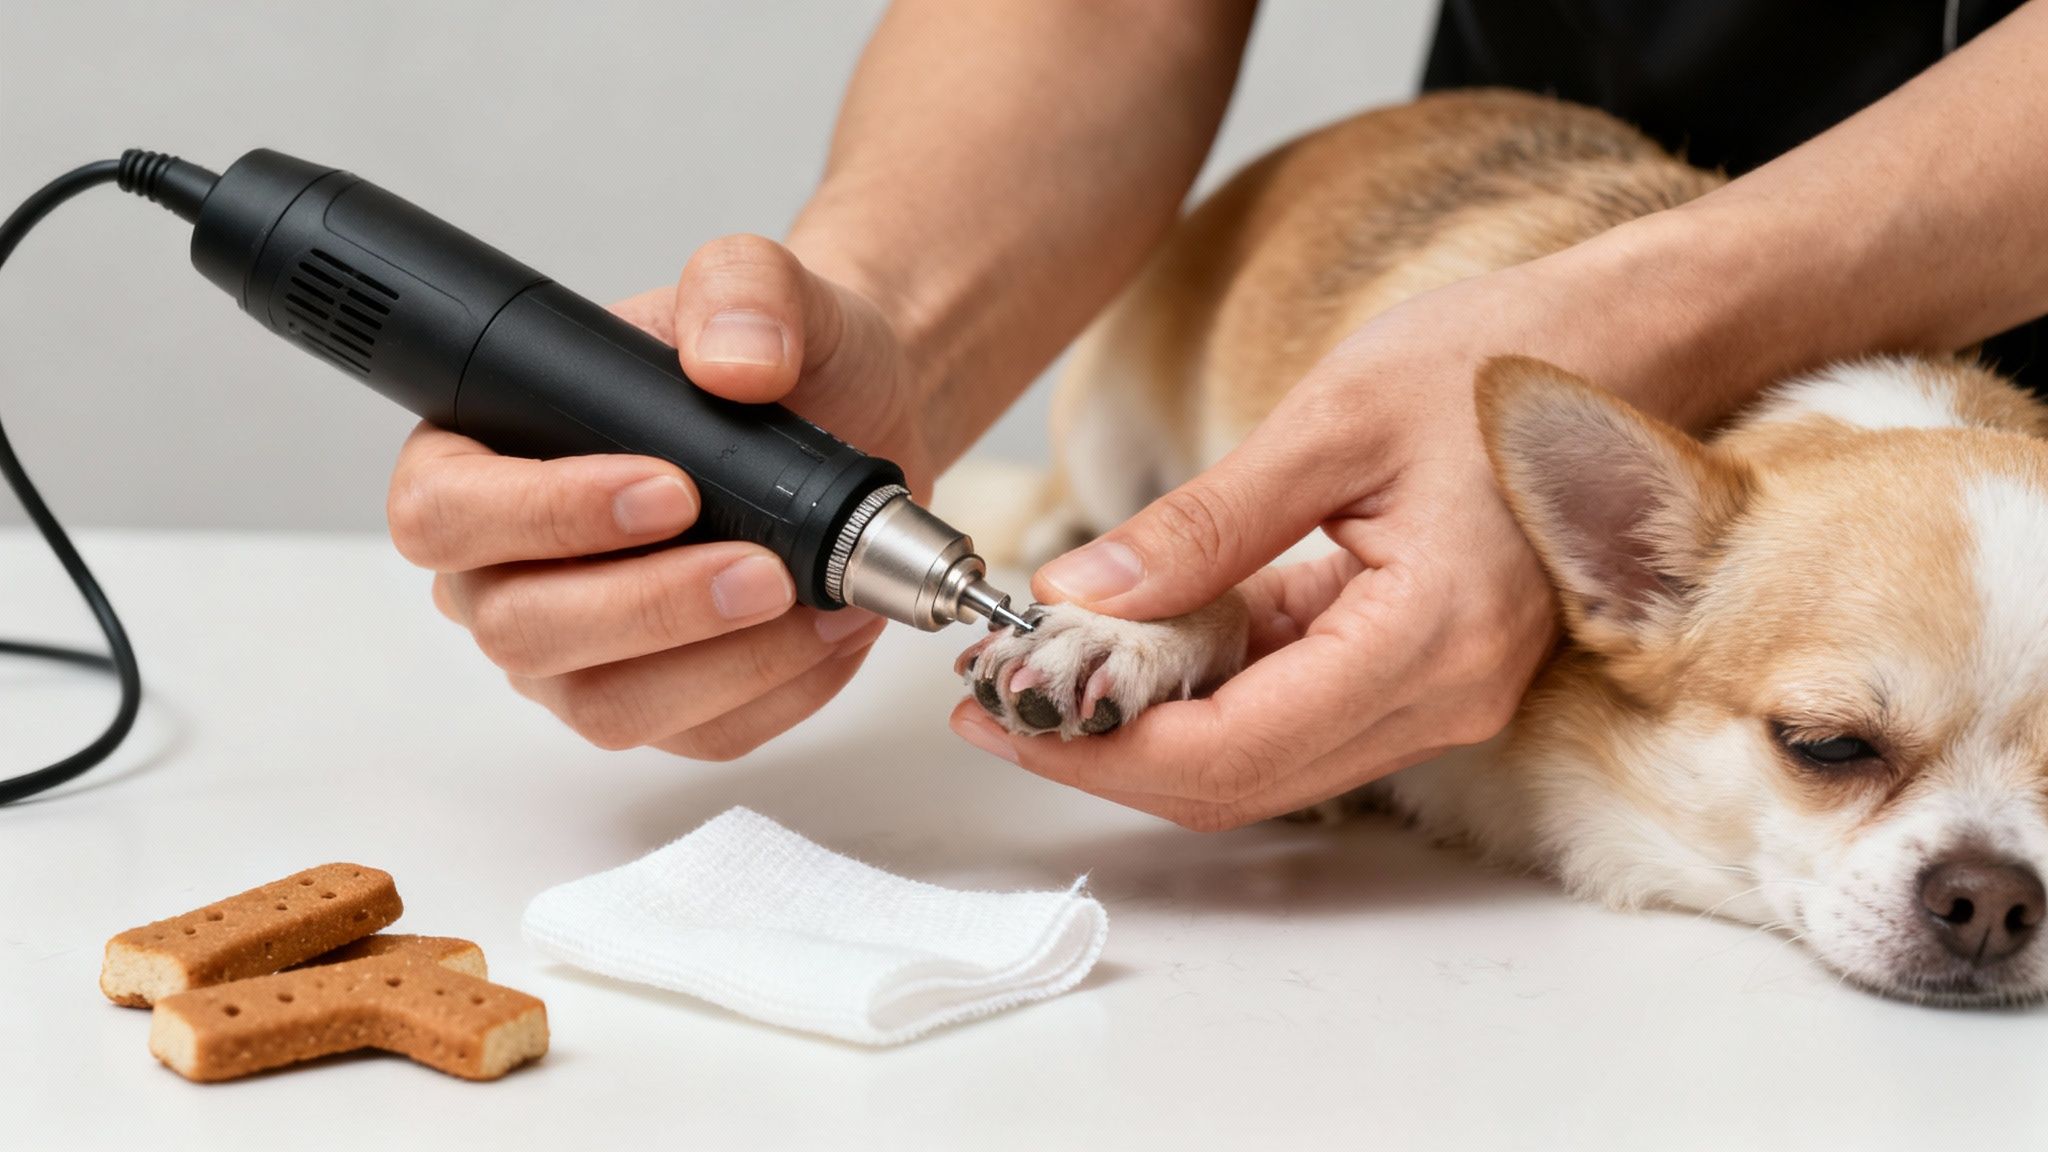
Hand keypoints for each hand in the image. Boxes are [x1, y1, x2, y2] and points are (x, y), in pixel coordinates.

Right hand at [387, 234, 930, 758]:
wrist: (859, 415)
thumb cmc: (777, 359)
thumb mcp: (769, 288)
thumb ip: (744, 289)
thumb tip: (734, 359)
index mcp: (479, 456)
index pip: (443, 512)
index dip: (542, 515)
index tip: (668, 489)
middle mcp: (502, 572)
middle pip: (519, 629)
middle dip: (650, 607)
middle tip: (761, 566)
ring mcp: (575, 654)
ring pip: (605, 706)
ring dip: (717, 666)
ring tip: (810, 600)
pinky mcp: (662, 707)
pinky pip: (700, 736)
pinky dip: (777, 692)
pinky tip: (830, 630)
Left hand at [947, 261, 1624, 828]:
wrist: (1618, 346)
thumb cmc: (1494, 363)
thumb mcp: (1328, 424)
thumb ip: (1198, 528)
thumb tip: (1076, 599)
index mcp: (1428, 639)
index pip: (1231, 750)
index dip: (1098, 748)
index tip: (995, 711)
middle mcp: (1444, 696)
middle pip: (1238, 780)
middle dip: (1105, 751)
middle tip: (992, 703)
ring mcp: (1440, 694)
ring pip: (1260, 761)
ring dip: (1148, 729)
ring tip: (1044, 672)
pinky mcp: (1421, 671)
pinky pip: (1295, 712)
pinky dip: (1205, 693)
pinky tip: (1133, 645)